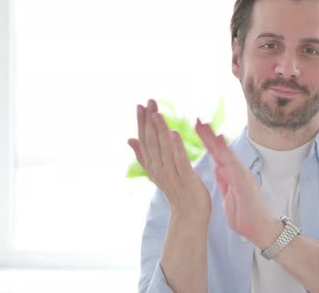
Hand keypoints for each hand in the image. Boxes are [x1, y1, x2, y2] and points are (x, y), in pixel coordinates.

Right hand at [128, 99, 210, 223]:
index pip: (145, 140)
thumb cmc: (177, 192)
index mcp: (153, 165)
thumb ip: (143, 155)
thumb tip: (129, 139)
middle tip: (149, 101)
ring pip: (163, 149)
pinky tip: (174, 132)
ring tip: (157, 113)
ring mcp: (171, 174)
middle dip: (149, 121)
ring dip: (160, 130)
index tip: (140, 104)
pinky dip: (176, 147)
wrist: (189, 217)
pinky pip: (180, 161)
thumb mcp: (157, 171)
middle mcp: (158, 169)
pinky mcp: (186, 179)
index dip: (142, 122)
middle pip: (152, 142)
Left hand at [195, 120, 280, 247]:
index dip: (207, 142)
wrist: (261, 230)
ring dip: (214, 140)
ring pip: (225, 153)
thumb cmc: (246, 215)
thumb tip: (217, 166)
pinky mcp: (244, 182)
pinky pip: (232, 165)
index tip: (198, 128)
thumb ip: (224, 179)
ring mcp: (241, 175)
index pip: (217, 155)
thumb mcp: (229, 195)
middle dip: (208, 135)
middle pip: (220, 150)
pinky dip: (225, 153)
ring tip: (204, 126)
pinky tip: (218, 143)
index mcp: (232, 175)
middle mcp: (237, 171)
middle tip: (197, 119)